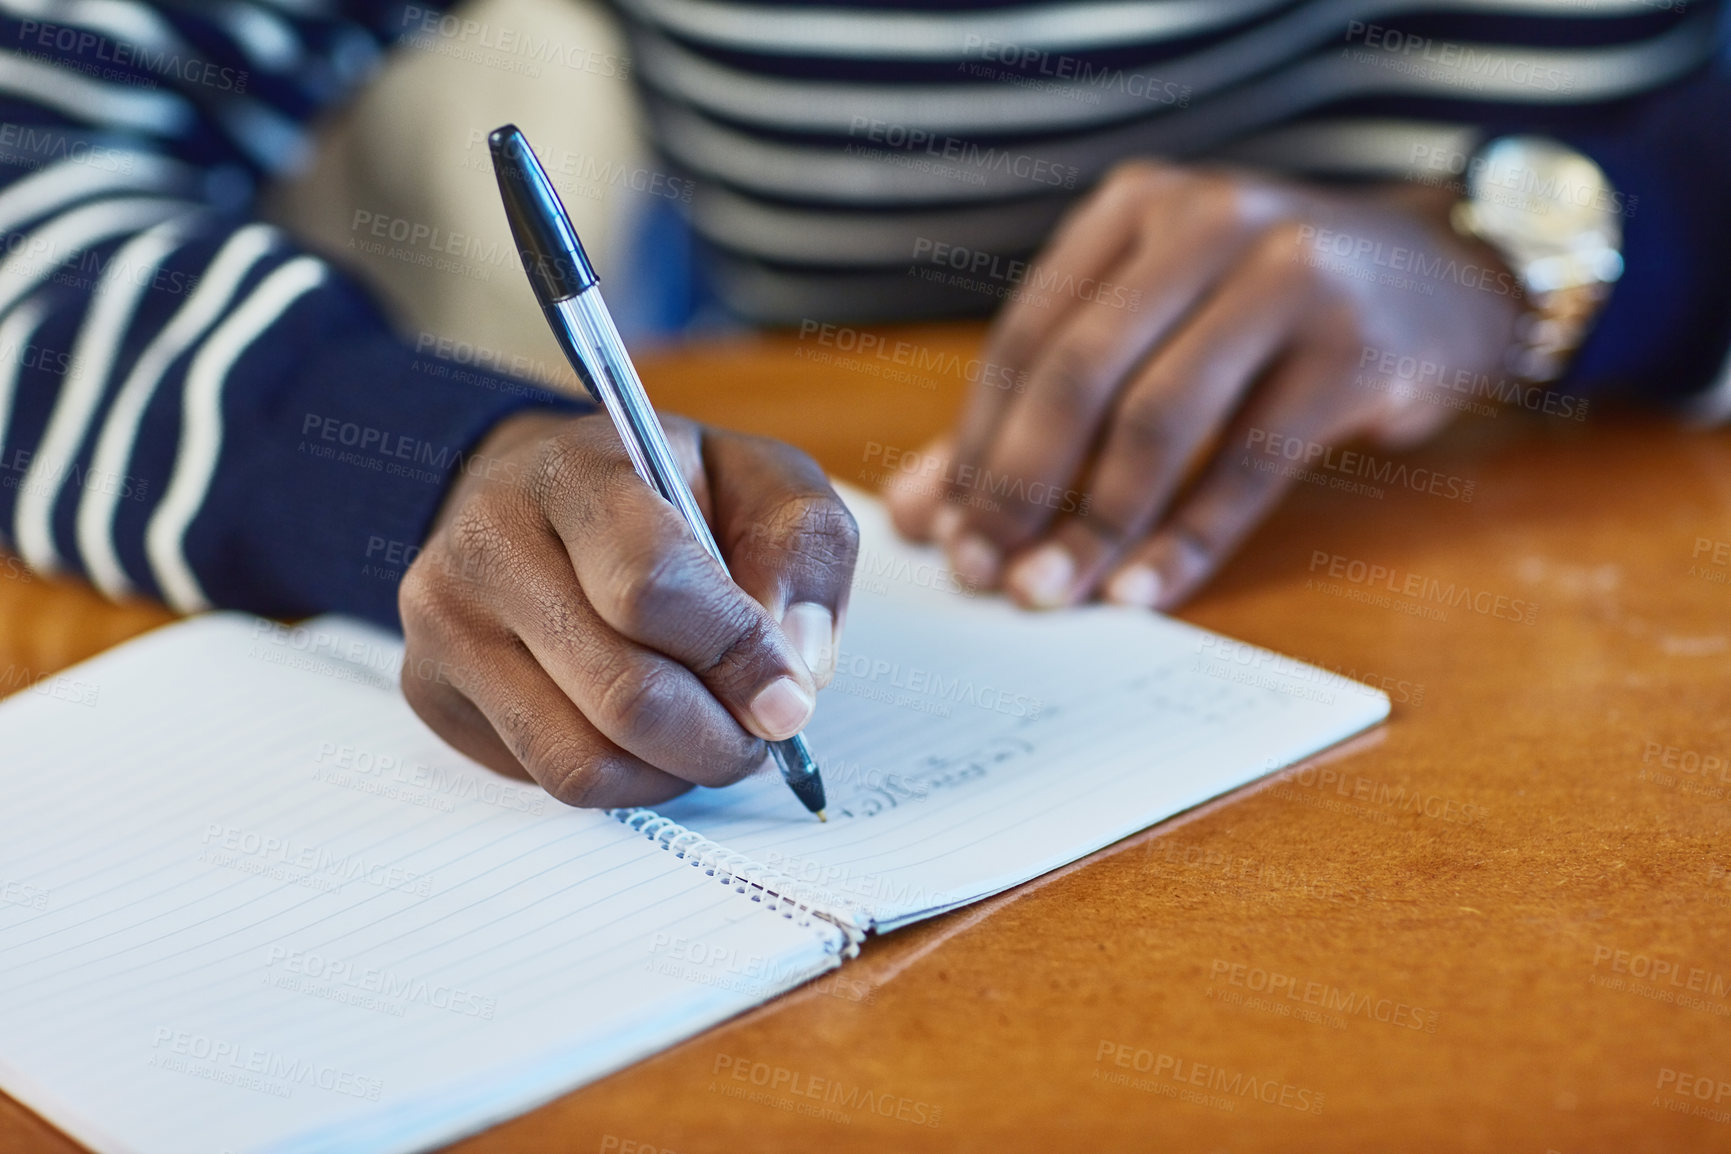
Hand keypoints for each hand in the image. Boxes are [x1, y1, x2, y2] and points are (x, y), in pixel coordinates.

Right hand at [398, 411, 857, 806]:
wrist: (545, 494)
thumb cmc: (671, 492)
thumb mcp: (762, 482)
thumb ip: (804, 551)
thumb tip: (795, 668)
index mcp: (575, 471)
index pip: (651, 585)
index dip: (737, 655)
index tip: (791, 695)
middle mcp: (487, 542)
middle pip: (624, 694)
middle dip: (720, 736)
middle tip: (763, 733)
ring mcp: (446, 623)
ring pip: (584, 759)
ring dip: (676, 770)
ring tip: (711, 733)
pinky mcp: (432, 691)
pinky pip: (549, 780)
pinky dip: (627, 781)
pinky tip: (649, 737)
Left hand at [886, 160, 1519, 609]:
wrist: (1446, 276)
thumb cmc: (1268, 310)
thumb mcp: (1158, 325)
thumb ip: (1041, 408)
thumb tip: (922, 511)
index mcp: (1137, 208)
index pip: (1028, 336)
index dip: (976, 442)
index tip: (943, 530)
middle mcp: (1206, 222)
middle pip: (1079, 374)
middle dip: (1017, 487)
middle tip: (981, 572)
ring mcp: (1288, 277)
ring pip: (1158, 421)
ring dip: (1094, 523)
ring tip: (1049, 592)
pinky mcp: (1353, 348)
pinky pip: (1249, 464)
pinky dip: (1188, 539)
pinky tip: (1145, 591)